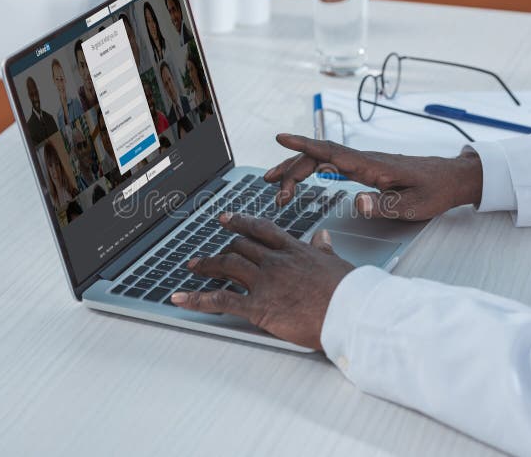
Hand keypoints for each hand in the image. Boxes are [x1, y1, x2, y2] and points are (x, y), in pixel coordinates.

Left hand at [171, 213, 354, 349]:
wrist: (350, 312)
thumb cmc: (348, 293)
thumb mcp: (337, 264)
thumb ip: (323, 251)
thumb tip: (322, 238)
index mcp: (294, 250)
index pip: (261, 230)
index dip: (241, 223)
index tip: (228, 219)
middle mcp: (275, 262)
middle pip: (240, 247)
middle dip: (220, 248)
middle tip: (207, 252)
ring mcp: (264, 282)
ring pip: (227, 265)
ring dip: (206, 265)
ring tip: (194, 266)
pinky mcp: (258, 306)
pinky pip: (220, 299)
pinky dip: (196, 299)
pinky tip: (180, 299)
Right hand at [264, 134, 482, 220]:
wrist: (453, 178)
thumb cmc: (435, 190)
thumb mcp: (414, 204)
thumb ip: (385, 204)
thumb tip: (358, 203)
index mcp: (371, 166)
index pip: (331, 152)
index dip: (304, 146)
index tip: (281, 139)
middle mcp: (363, 160)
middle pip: (318, 157)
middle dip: (290, 169)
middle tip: (271, 189)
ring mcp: (362, 163)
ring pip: (321, 159)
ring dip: (296, 168)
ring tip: (273, 181)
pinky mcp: (365, 168)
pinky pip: (330, 164)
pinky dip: (311, 168)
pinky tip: (301, 176)